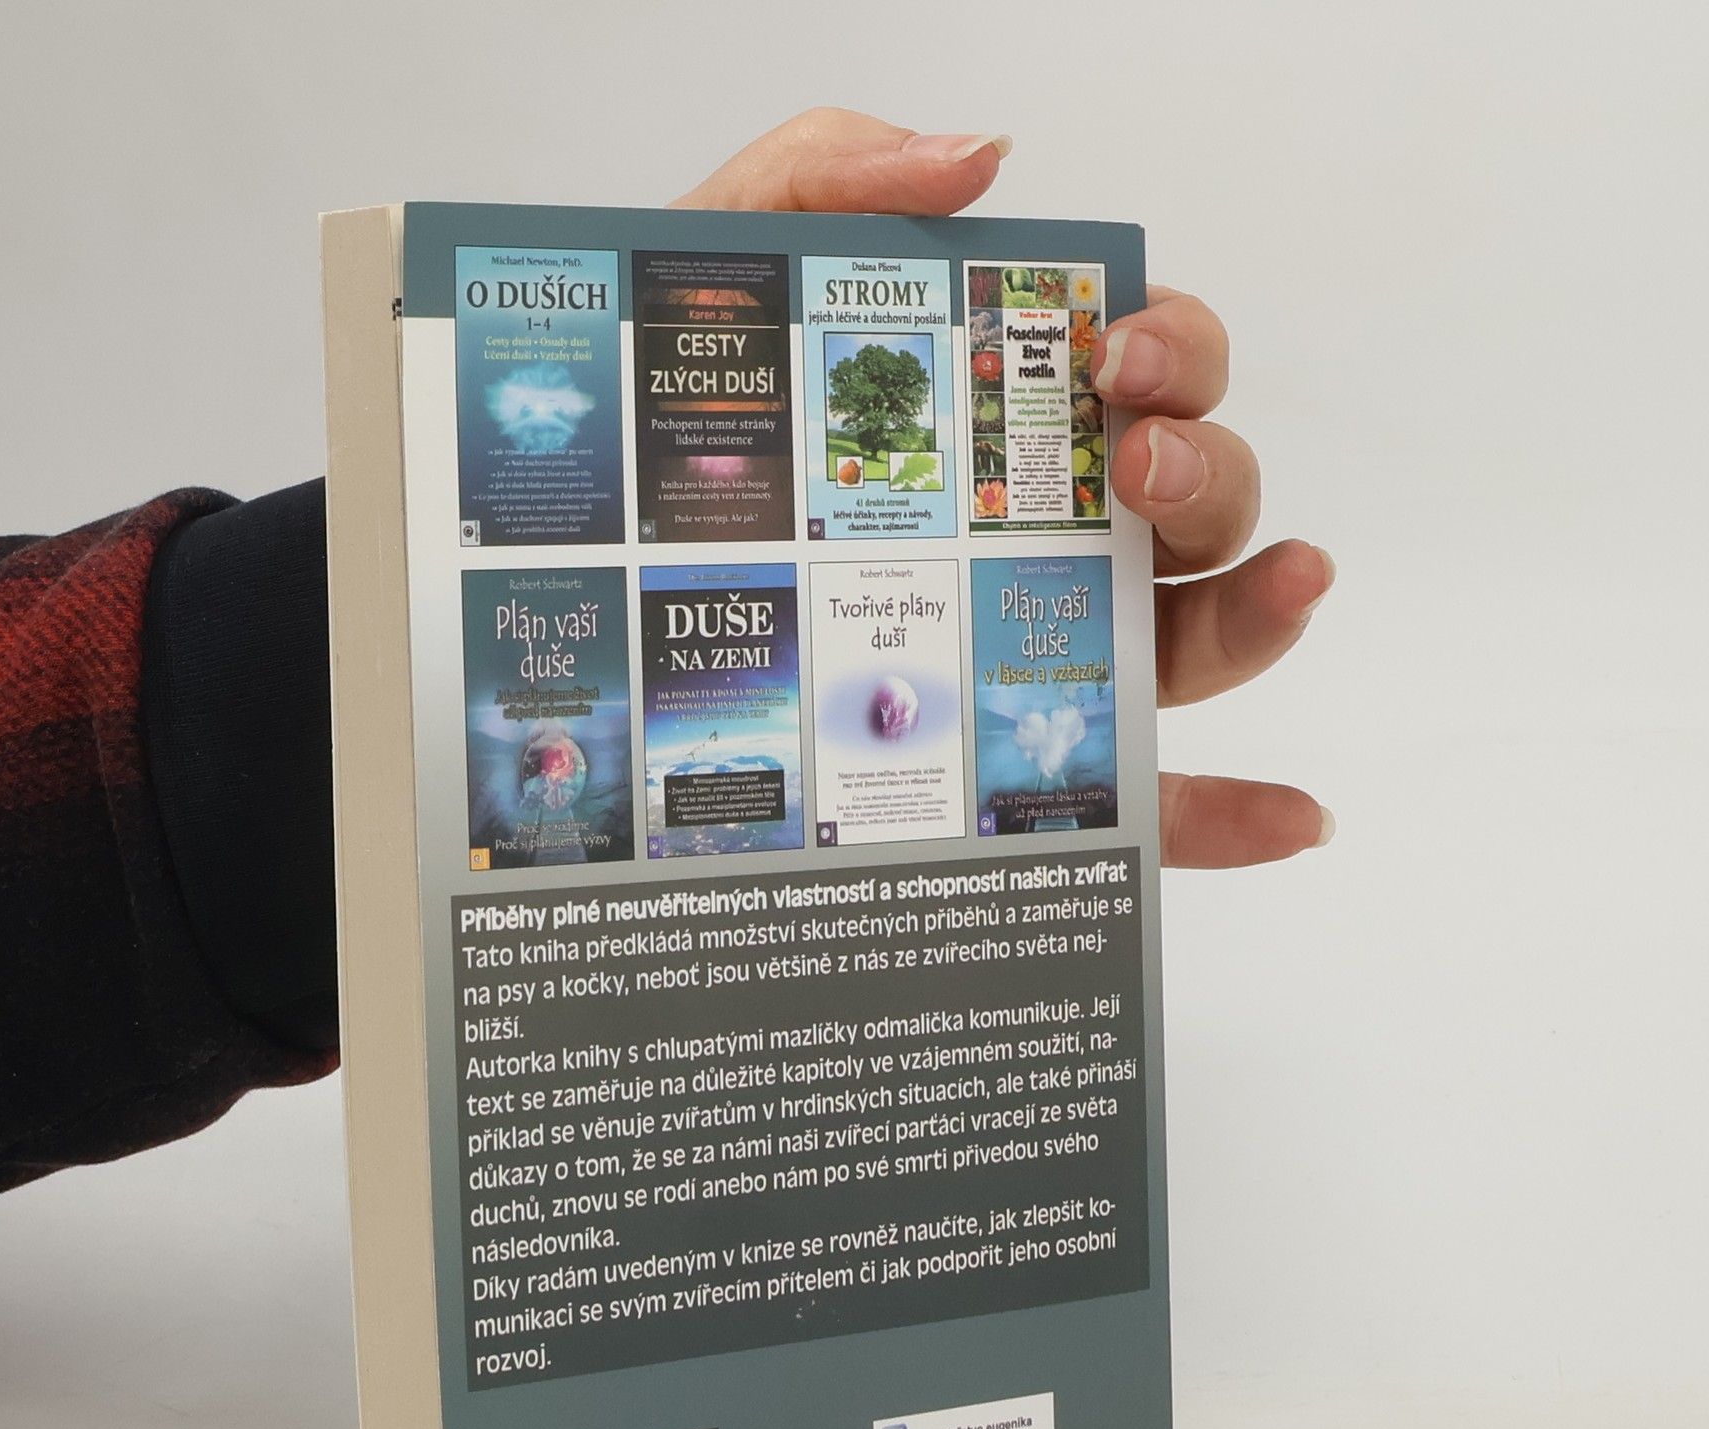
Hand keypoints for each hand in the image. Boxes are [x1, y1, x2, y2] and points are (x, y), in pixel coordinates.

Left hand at [676, 108, 1334, 868]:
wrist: (585, 595)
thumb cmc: (667, 441)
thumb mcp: (718, 276)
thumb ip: (829, 179)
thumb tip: (976, 160)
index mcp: (1005, 432)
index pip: (1145, 372)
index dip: (1172, 344)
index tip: (1117, 349)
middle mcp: (1049, 539)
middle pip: (1197, 494)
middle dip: (1206, 456)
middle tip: (1128, 451)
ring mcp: (1050, 660)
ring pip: (1197, 635)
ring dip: (1258, 603)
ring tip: (1272, 577)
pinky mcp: (1032, 778)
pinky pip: (1147, 804)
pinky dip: (1234, 815)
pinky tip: (1294, 817)